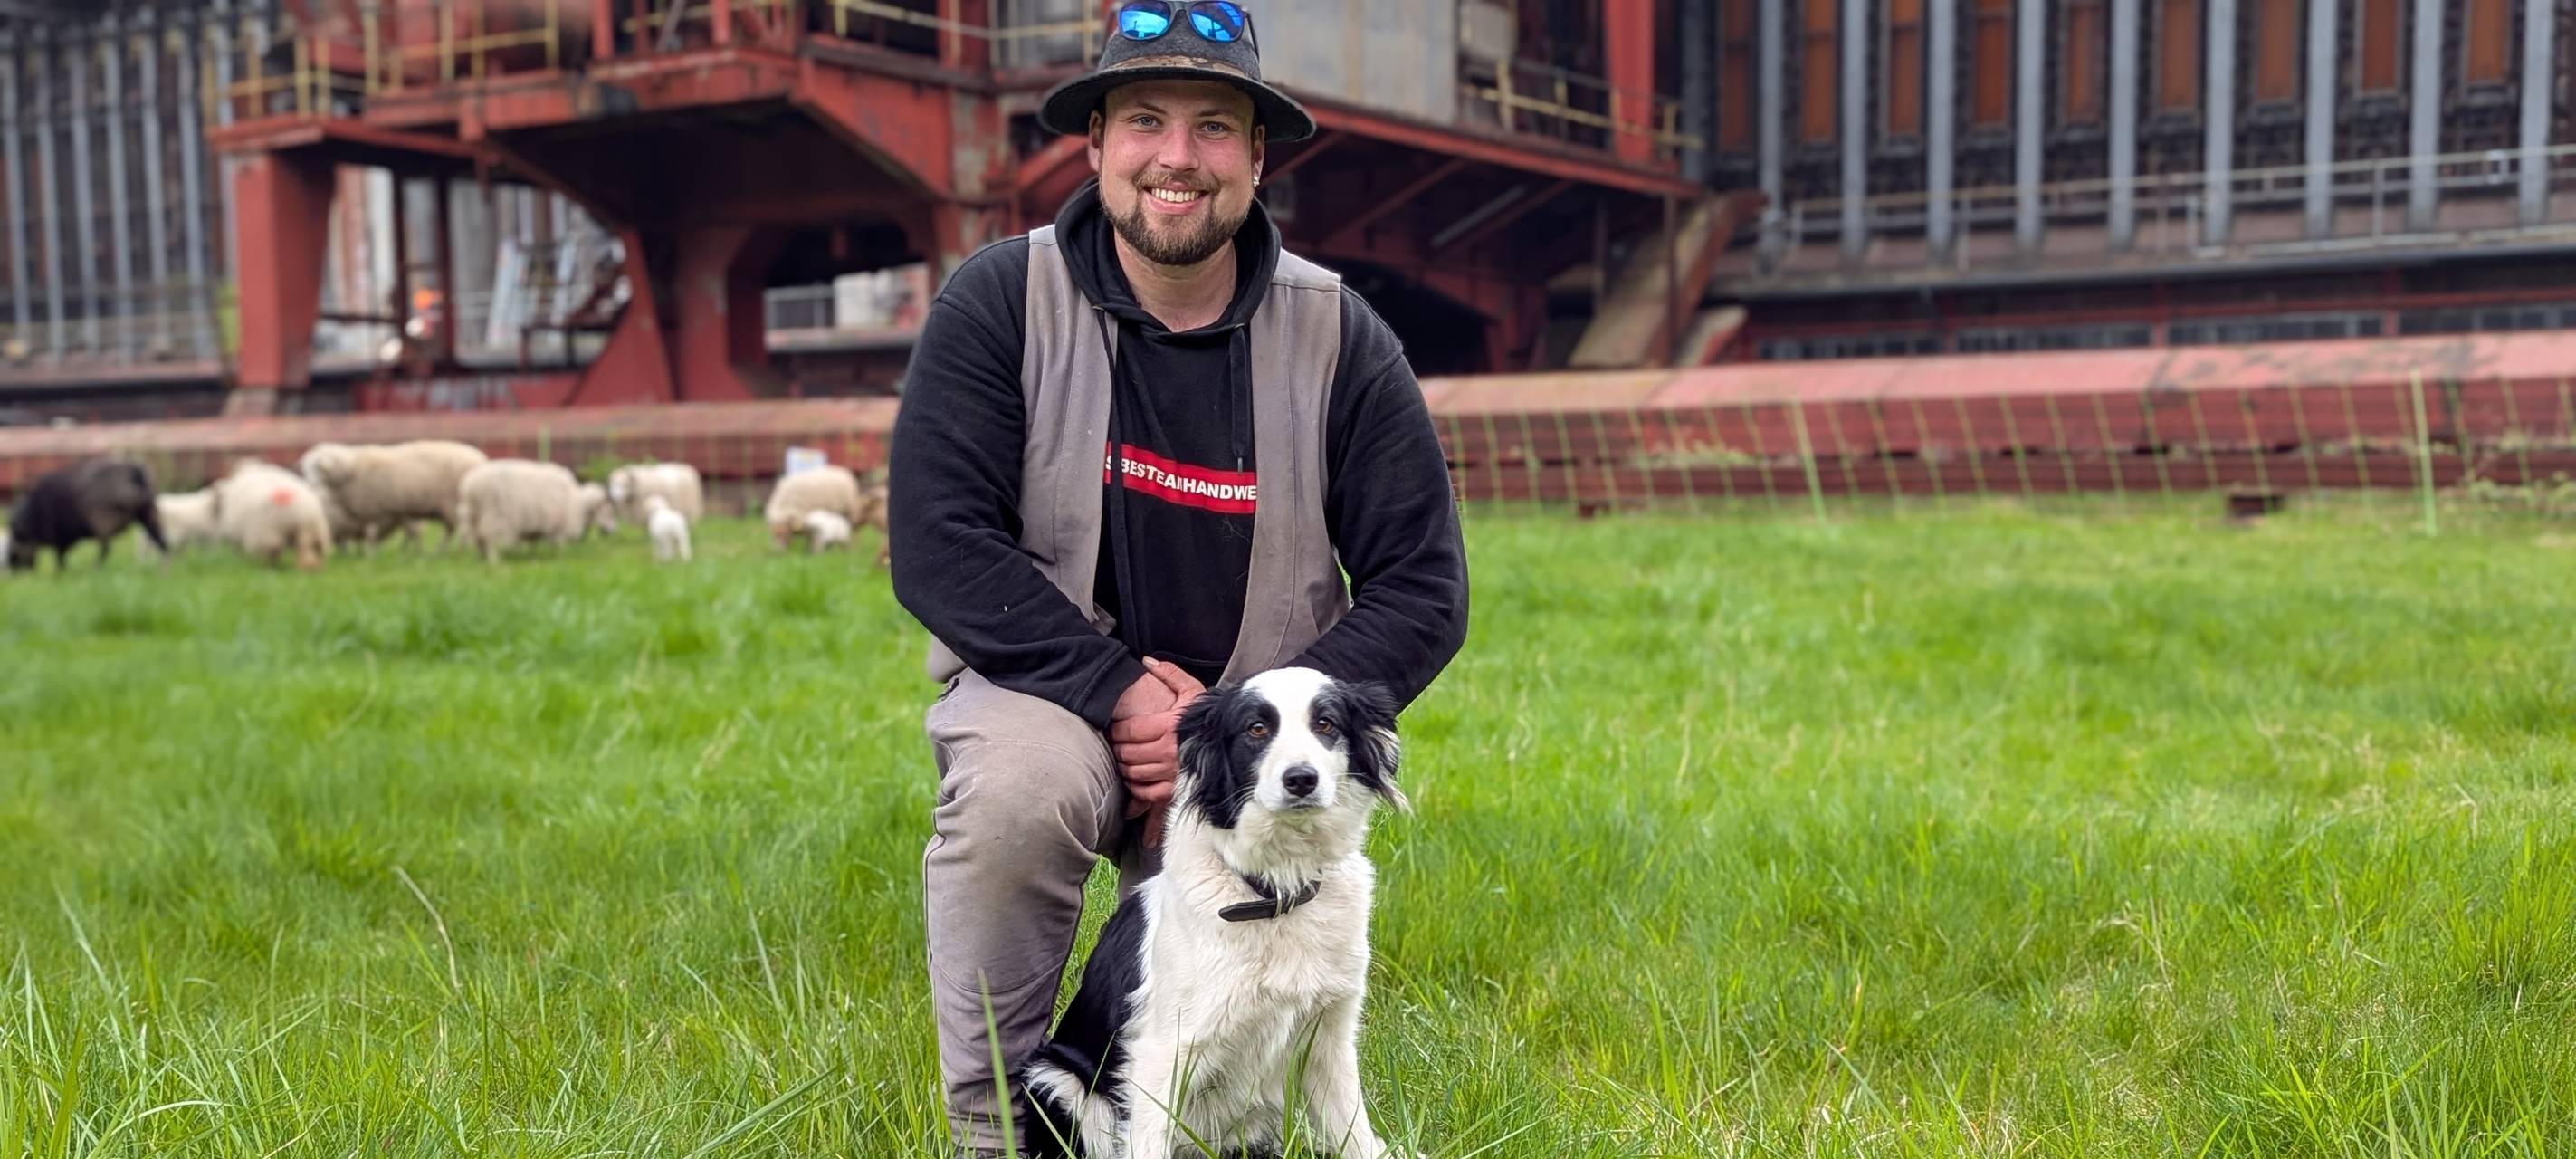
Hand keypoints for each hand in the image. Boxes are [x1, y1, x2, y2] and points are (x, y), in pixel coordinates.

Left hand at [1108, 659, 1206, 839]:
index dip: (1116, 730)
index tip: (1113, 728)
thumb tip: (1146, 661)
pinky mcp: (1176, 789)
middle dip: (1118, 748)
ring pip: (1134, 772)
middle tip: (1116, 744)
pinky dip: (1136, 786)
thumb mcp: (1193, 691)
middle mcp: (1169, 751)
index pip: (1129, 730)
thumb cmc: (1209, 717)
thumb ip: (1170, 674)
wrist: (1234, 740)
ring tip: (1124, 758)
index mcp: (1169, 726)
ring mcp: (1172, 772)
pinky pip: (1146, 792)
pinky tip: (1135, 778)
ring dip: (1124, 766)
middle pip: (1128, 752)